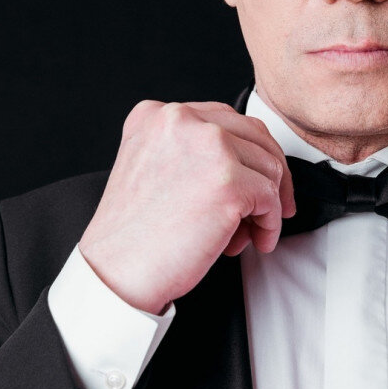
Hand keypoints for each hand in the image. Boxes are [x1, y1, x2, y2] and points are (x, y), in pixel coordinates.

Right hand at [79, 101, 294, 314]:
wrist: (115, 274)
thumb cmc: (133, 234)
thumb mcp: (150, 165)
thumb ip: (189, 148)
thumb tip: (245, 160)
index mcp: (159, 114)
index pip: (226, 120)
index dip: (248, 153)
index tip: (255, 176)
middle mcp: (184, 121)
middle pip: (255, 135)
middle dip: (270, 173)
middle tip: (273, 204)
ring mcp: (210, 147)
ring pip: (268, 166)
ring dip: (267, 204)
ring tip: (248, 232)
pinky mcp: (230, 182)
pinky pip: (271, 198)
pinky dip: (270, 224)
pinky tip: (256, 241)